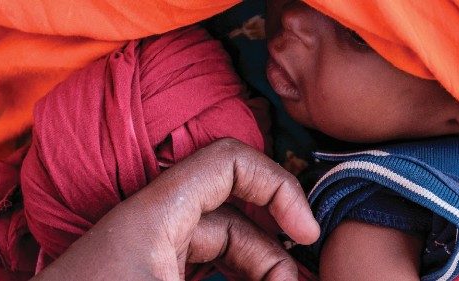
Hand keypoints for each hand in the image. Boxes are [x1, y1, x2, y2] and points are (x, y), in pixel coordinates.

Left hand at [33, 139, 319, 279]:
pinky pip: (206, 266)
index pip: (228, 161)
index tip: (306, 231)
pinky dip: (233, 276)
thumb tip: (291, 279)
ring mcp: (153, 248)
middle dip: (276, 249)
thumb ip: (241, 277)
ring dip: (259, 268)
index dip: (277, 185)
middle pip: (235, 214)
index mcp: (156, 211)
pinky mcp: (152, 271)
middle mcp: (156, 221)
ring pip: (223, 244)